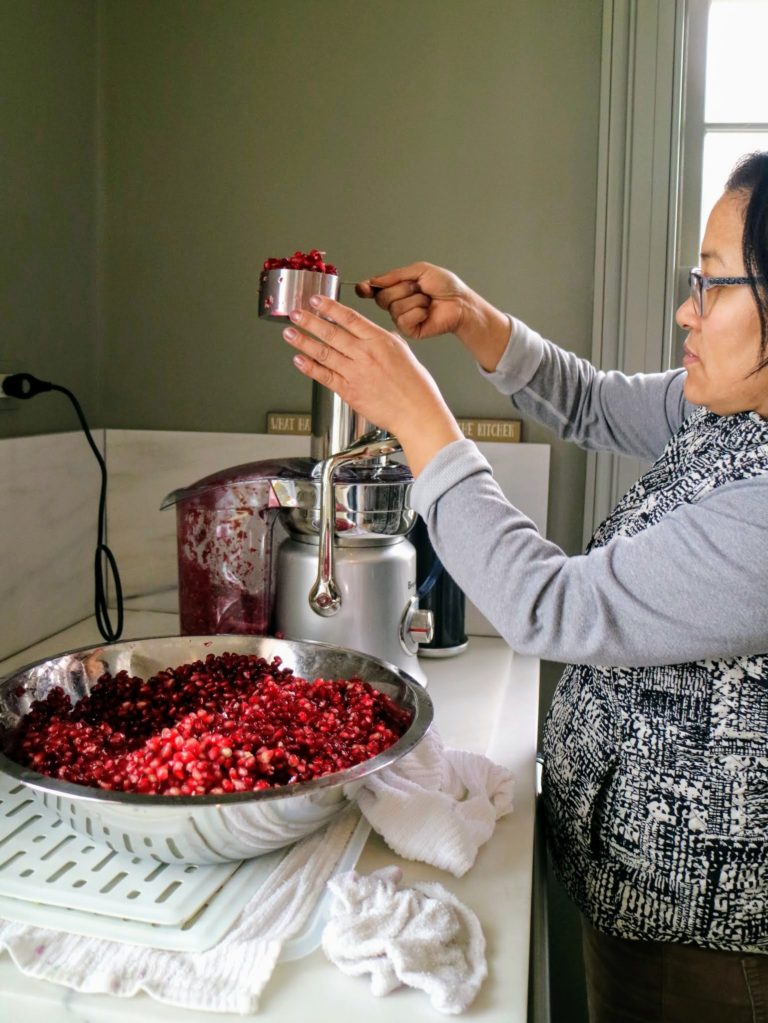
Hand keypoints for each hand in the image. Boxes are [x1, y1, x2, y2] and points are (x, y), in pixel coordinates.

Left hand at [282, 295, 462, 475]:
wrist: (417, 413)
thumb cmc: (416, 388)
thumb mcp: (404, 353)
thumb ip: (385, 341)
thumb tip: (375, 334)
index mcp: (380, 340)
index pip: (349, 318)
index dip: (329, 307)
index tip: (315, 300)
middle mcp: (365, 354)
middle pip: (331, 332)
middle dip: (309, 321)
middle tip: (295, 313)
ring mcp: (355, 373)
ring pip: (323, 352)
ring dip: (303, 341)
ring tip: (289, 333)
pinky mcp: (349, 392)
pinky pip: (324, 376)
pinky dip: (309, 367)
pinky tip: (299, 360)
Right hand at [356, 262, 510, 370]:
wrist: (461, 302)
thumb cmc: (446, 287)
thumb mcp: (420, 271)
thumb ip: (396, 275)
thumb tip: (374, 280)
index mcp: (397, 289)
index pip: (375, 290)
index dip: (366, 289)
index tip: (362, 288)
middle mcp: (397, 304)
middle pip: (382, 298)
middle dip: (402, 289)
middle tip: (418, 288)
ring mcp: (403, 319)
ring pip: (394, 308)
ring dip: (415, 300)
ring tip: (427, 301)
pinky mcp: (410, 331)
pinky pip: (404, 320)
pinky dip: (418, 312)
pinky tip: (427, 312)